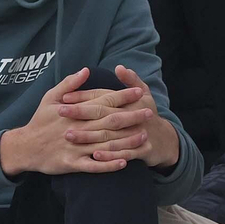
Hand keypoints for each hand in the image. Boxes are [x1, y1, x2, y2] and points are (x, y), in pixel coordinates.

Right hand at [1, 68, 133, 177]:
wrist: (24, 147)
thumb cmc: (39, 121)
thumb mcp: (50, 97)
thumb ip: (69, 84)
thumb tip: (86, 70)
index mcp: (74, 111)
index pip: (103, 101)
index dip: (122, 96)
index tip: (139, 91)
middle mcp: (77, 127)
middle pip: (109, 121)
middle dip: (131, 116)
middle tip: (150, 112)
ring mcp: (74, 147)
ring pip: (105, 144)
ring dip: (126, 141)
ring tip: (144, 136)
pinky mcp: (71, 163)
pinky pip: (93, 166)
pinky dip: (108, 165)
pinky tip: (124, 163)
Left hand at [60, 65, 180, 168]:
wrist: (165, 140)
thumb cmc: (146, 113)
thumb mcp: (144, 94)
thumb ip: (132, 80)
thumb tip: (120, 67)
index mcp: (130, 101)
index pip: (103, 97)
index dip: (83, 96)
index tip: (64, 98)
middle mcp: (133, 116)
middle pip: (103, 114)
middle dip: (81, 113)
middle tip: (60, 112)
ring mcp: (138, 134)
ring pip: (110, 135)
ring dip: (89, 136)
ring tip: (69, 135)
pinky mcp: (142, 150)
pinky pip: (124, 154)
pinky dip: (110, 156)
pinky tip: (94, 155)